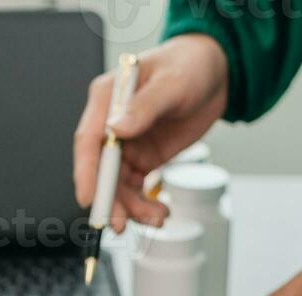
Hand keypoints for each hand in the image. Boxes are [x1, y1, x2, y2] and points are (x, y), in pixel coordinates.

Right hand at [73, 35, 229, 232]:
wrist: (215, 74)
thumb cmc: (190, 65)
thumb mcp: (171, 83)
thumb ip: (144, 106)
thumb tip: (116, 128)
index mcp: (108, 98)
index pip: (88, 140)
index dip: (86, 172)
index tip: (89, 198)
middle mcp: (111, 124)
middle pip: (100, 170)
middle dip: (109, 199)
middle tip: (119, 222)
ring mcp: (125, 144)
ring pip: (117, 186)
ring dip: (131, 207)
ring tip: (154, 218)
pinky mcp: (141, 158)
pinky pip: (135, 189)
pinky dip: (143, 205)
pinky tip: (158, 213)